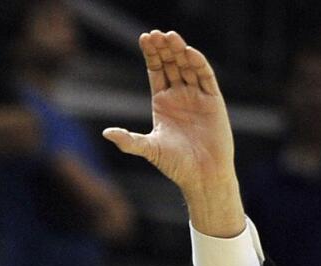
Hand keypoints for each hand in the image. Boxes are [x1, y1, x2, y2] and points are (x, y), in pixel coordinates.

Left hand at [103, 31, 244, 237]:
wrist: (202, 175)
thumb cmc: (175, 164)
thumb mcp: (148, 149)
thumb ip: (128, 140)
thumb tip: (106, 133)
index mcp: (162, 103)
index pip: (156, 72)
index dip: (151, 55)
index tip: (144, 38)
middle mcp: (179, 96)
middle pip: (170, 65)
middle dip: (163, 49)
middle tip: (155, 34)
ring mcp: (197, 97)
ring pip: (188, 67)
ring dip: (179, 51)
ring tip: (170, 37)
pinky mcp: (214, 101)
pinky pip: (206, 78)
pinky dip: (198, 64)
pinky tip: (189, 53)